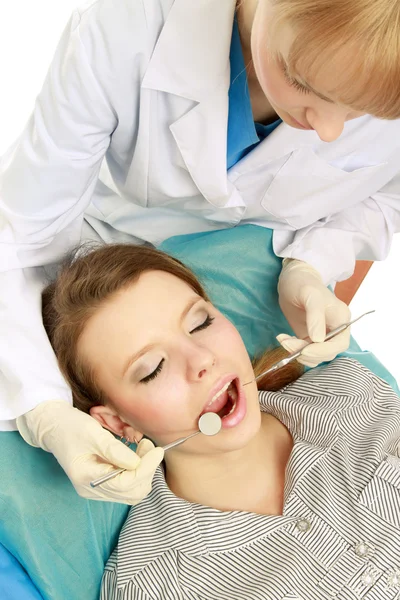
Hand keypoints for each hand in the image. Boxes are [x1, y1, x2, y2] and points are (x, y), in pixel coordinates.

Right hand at [16, 401, 163, 504]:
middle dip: (147, 470)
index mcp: (86, 477)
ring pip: (132, 492)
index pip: (125, 484)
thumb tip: (137, 464)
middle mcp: (91, 490)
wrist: (55, 427)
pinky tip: (136, 455)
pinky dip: (137, 472)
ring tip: (142, 448)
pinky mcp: (102, 484)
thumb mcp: (93, 433)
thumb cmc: (71, 426)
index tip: (157, 450)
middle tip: (148, 446)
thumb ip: (114, 450)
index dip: (146, 468)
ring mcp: (96, 490)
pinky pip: (127, 487)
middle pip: (132, 493)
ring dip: (144, 472)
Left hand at [277, 259, 350, 366]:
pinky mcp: (310, 339)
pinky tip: (284, 339)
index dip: (323, 350)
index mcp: (342, 319)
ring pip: (316, 356)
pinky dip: (294, 351)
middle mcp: (336, 330)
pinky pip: (306, 353)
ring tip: (284, 339)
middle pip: (328, 353)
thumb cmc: (303, 283)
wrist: (292, 281)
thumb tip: (318, 340)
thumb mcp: (310, 295)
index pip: (339, 343)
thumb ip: (315, 316)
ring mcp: (323, 336)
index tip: (304, 350)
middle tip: (287, 343)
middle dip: (308, 353)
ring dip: (299, 353)